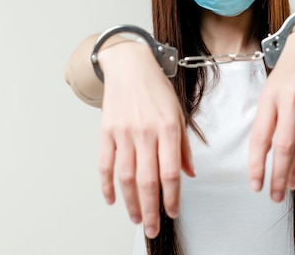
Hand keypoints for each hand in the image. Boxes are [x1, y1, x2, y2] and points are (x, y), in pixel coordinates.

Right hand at [97, 41, 194, 238]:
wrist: (129, 65)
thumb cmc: (156, 89)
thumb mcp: (178, 113)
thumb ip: (183, 146)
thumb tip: (189, 174)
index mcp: (168, 128)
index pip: (170, 172)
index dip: (172, 197)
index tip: (173, 213)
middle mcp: (145, 132)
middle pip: (146, 180)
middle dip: (151, 209)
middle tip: (152, 229)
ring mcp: (123, 132)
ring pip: (125, 177)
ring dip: (130, 202)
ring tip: (137, 218)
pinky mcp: (106, 131)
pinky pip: (105, 164)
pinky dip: (107, 184)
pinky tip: (112, 199)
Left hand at [248, 26, 294, 200]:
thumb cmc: (287, 72)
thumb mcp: (269, 90)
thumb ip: (267, 119)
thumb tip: (263, 156)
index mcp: (270, 97)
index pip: (261, 137)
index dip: (257, 165)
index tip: (256, 185)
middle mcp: (292, 98)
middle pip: (285, 146)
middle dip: (279, 175)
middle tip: (276, 195)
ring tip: (292, 185)